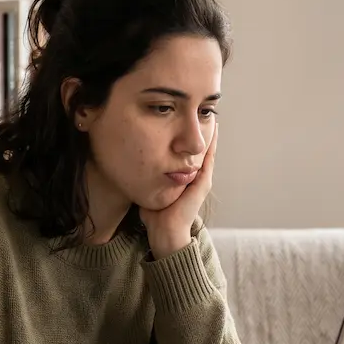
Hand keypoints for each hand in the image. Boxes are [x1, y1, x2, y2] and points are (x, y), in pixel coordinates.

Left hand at [139, 123, 217, 259]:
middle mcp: (195, 178)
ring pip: (207, 151)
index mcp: (184, 179)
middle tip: (201, 111)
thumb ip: (145, 178)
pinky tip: (213, 131)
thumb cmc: (154, 216)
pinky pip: (209, 160)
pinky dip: (211, 145)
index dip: (187, 137)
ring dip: (208, 134)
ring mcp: (201, 180)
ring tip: (209, 115)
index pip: (187, 153)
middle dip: (199, 131)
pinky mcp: (203, 184)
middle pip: (199, 149)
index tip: (184, 119)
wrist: (165, 233)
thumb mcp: (149, 189)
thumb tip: (130, 165)